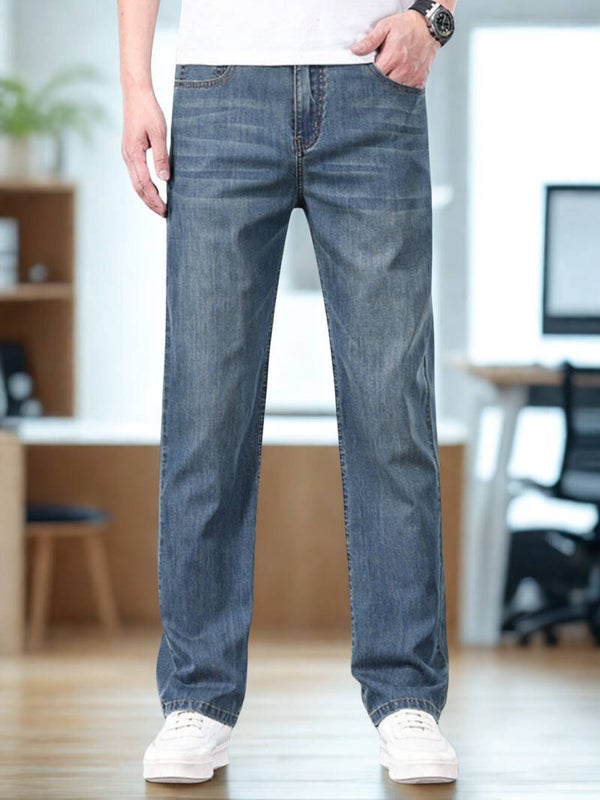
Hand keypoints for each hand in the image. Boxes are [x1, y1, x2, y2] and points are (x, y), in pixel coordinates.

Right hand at [121, 87, 168, 216]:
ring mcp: (127, 155)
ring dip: (147, 197)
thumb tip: (165, 179)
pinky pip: (136, 175)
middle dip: (151, 203)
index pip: (145, 184)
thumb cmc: (149, 111)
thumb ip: (161, 157)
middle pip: (138, 188)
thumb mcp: (159, 134)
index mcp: (134, 154)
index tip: (166, 210)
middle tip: (165, 214)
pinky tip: (154, 191)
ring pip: (136, 183)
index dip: (155, 199)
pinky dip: (144, 187)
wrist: (136, 94)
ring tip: (160, 207)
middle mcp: (127, 157)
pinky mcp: (130, 152)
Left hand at [351, 11, 439, 88]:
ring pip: (395, 93)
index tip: (365, 74)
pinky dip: (401, 92)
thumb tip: (356, 50)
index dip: (367, 77)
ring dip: (389, 90)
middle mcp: (403, 70)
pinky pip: (408, 93)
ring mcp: (413, 77)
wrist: (429, 26)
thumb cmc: (407, 26)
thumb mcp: (385, 27)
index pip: (374, 76)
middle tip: (375, 79)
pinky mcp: (420, 80)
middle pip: (384, 88)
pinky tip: (397, 84)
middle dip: (377, 85)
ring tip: (386, 80)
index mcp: (393, 57)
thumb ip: (370, 40)